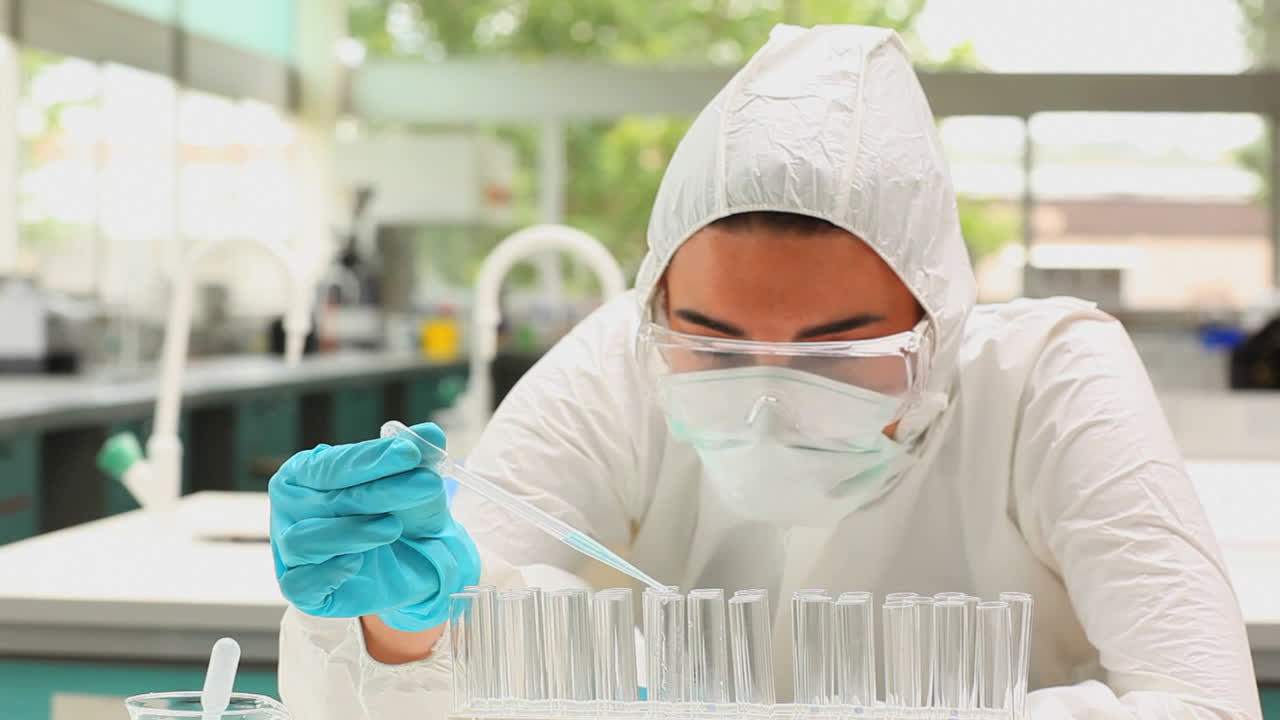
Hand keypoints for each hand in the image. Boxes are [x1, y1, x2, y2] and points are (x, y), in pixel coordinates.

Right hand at [269, 423, 479, 630]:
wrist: (414, 558)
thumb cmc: (401, 509)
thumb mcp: (415, 479)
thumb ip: (420, 454)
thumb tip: (429, 433)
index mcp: (305, 471)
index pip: (333, 464)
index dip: (372, 459)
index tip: (410, 453)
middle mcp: (290, 507)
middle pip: (326, 499)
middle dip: (379, 491)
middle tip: (425, 485)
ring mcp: (291, 550)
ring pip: (306, 540)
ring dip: (352, 531)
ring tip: (393, 527)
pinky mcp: (301, 588)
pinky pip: (300, 583)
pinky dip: (327, 572)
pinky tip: (356, 562)